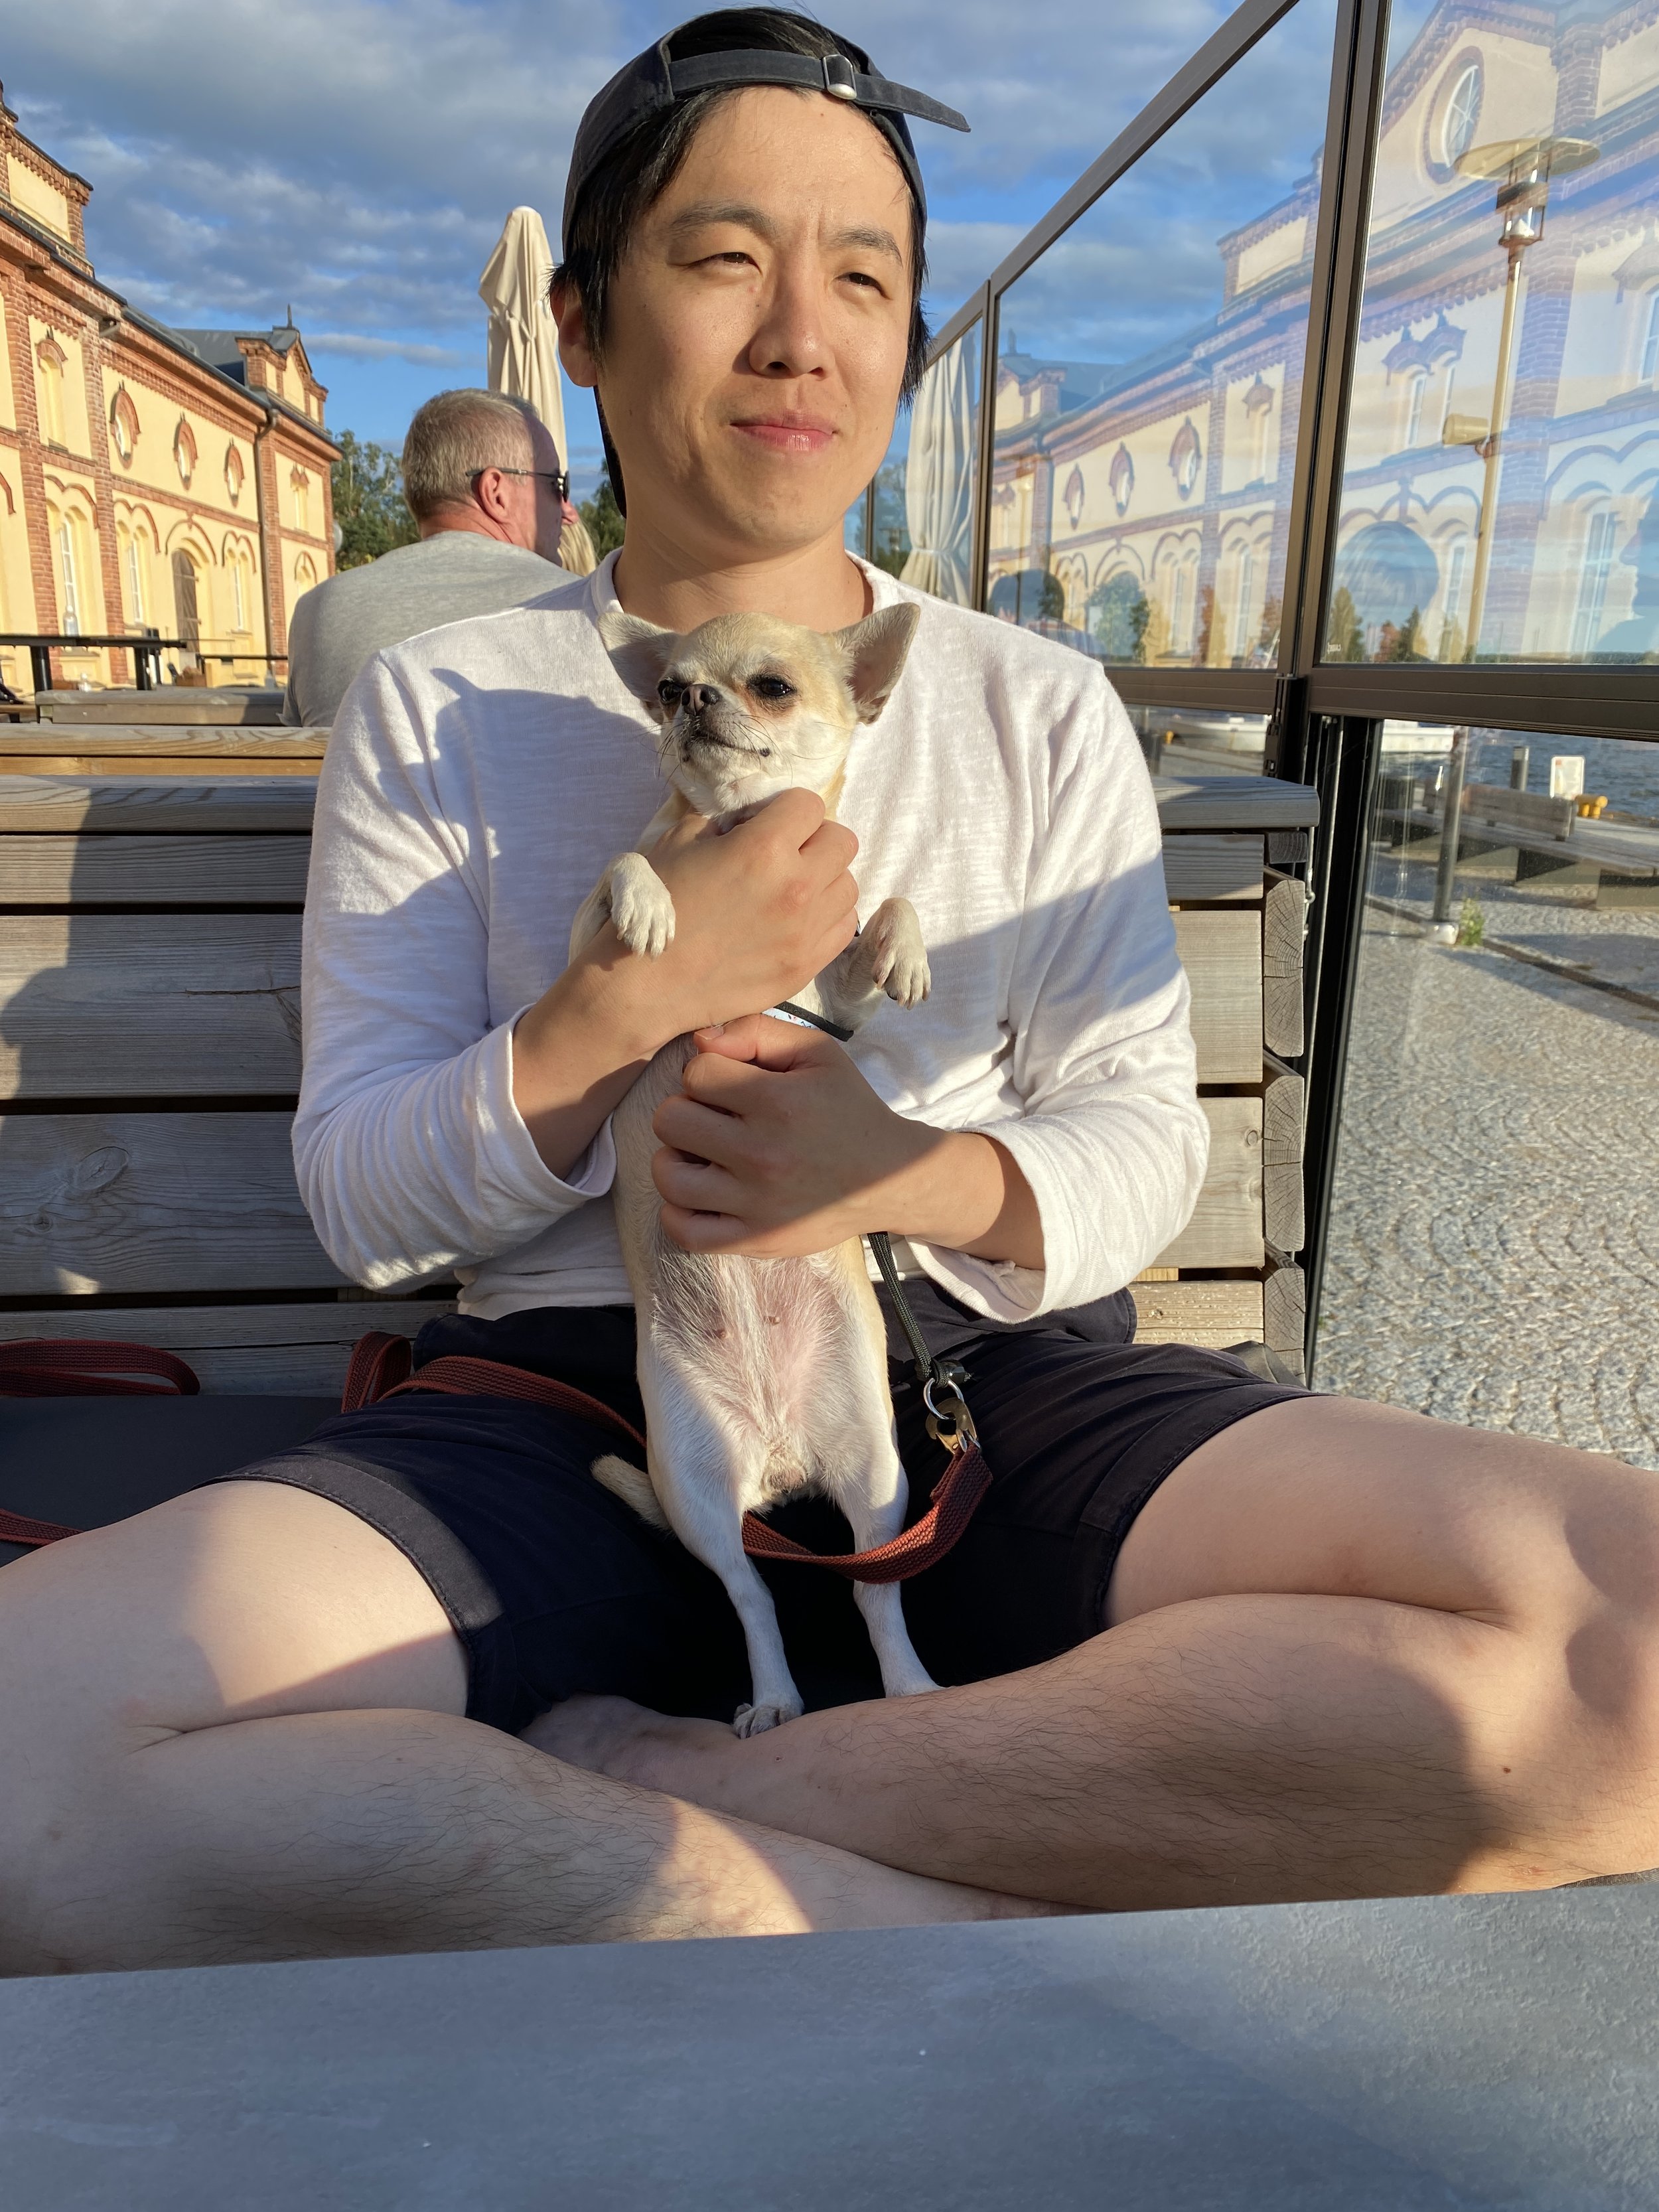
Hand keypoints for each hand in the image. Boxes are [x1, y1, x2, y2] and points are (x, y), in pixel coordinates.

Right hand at [510, 792, 856, 1175]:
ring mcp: (806, 930)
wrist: (647, 984)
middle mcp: (796, 887)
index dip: (787, 810)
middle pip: (841, 841)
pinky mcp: (807, 965)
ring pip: (848, 885)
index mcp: (763, 848)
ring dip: (825, 879)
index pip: (809, 805)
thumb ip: (724, 823)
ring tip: (792, 889)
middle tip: (786, 854)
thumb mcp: (678, 843)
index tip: (768, 824)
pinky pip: (843, 927)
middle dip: (814, 840)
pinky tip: (796, 920)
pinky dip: (826, 917)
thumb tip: (750, 821)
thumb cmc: (656, 909)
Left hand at [650, 1016, 1045, 1267]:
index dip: (707, 1071)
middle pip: (670, 1120)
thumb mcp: (817, 1053)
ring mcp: (756, 1204)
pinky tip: (700, 1191)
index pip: (695, 1073)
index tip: (730, 1084)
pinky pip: (683, 1230)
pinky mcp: (754, 1240)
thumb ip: (755, 1031)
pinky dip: (678, 1209)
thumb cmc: (847, 1108)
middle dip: (688, 1110)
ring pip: (667, 1175)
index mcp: (779, 1103)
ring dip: (676, 1159)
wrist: (888, 1179)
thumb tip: (699, 1040)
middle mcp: (763, 1155)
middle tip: (715, 1119)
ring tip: (703, 1155)